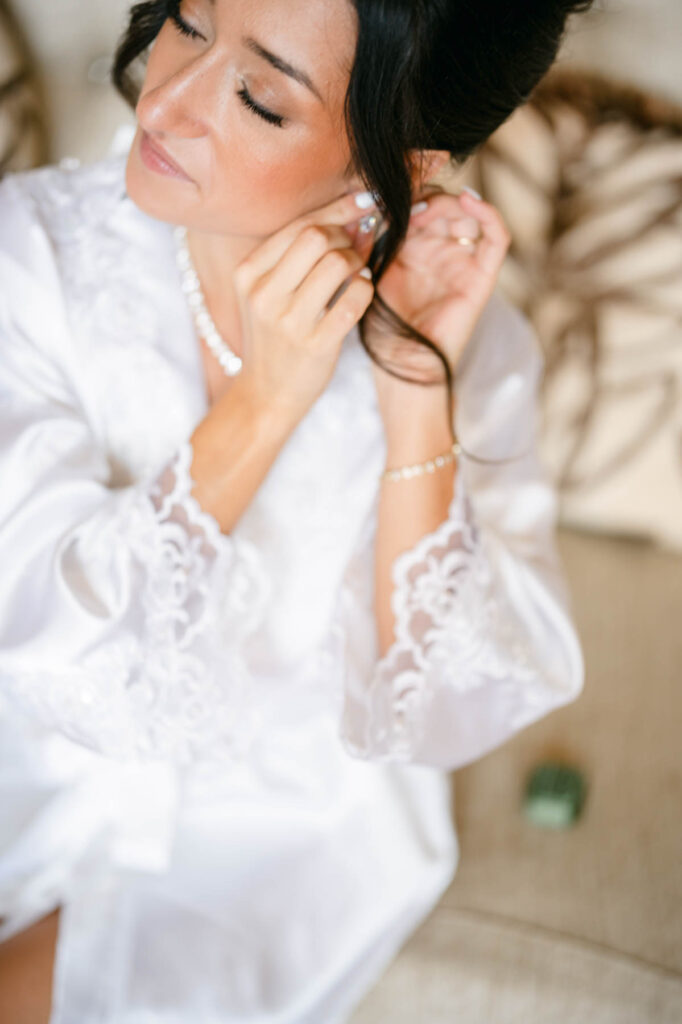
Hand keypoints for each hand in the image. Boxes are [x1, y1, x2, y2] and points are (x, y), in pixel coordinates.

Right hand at [232, 191, 375, 426]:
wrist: (266, 394)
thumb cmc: (276, 336)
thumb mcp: (274, 291)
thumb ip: (309, 254)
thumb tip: (360, 216)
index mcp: (248, 273)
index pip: (299, 225)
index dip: (338, 209)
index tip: (364, 201)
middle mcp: (263, 294)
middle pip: (317, 237)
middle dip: (345, 236)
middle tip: (354, 249)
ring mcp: (288, 321)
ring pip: (337, 264)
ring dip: (357, 262)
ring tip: (355, 272)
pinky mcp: (315, 345)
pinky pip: (354, 299)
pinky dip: (365, 288)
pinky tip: (360, 291)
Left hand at [366, 189, 510, 388]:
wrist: (402, 364)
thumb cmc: (383, 326)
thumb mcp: (373, 269)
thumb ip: (377, 235)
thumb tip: (374, 197)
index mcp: (413, 249)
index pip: (419, 203)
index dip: (406, 191)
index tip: (385, 191)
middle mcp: (441, 251)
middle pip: (443, 203)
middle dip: (424, 194)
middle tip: (404, 199)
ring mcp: (464, 262)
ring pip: (466, 213)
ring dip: (447, 201)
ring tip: (423, 208)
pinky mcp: (483, 275)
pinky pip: (496, 236)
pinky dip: (487, 213)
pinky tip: (466, 200)